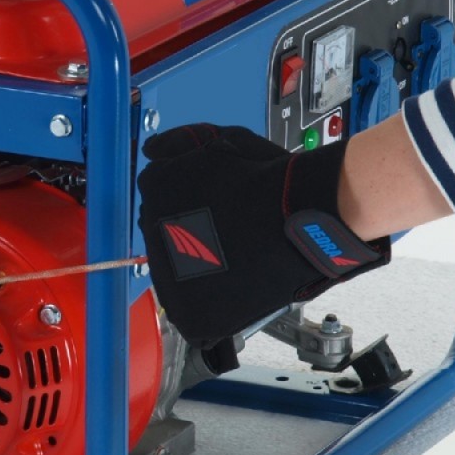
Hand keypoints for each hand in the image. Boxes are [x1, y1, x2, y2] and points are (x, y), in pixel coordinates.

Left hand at [137, 124, 389, 348]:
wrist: (303, 217)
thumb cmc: (270, 181)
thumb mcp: (221, 142)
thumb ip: (180, 144)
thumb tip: (152, 150)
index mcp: (154, 186)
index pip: (156, 199)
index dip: (188, 203)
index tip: (211, 208)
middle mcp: (151, 229)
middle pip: (161, 234)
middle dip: (187, 233)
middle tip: (225, 232)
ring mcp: (167, 272)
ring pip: (173, 273)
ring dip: (196, 267)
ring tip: (233, 257)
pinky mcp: (188, 311)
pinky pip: (188, 312)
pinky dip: (207, 304)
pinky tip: (231, 284)